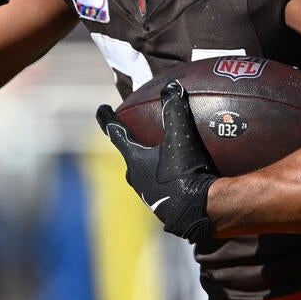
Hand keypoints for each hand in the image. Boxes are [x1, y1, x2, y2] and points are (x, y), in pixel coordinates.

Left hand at [96, 80, 217, 242]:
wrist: (199, 213)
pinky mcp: (165, 205)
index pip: (116, 134)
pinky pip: (163, 183)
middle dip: (131, 143)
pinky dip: (168, 174)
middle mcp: (137, 178)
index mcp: (135, 160)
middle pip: (130, 155)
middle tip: (134, 132)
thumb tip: (171, 87)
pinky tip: (183, 173)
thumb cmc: (183, 174)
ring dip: (150, 161)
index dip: (108, 119)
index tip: (101, 109)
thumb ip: (174, 111)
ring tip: (160, 152)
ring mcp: (149, 194)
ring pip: (145, 172)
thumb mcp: (179, 138)